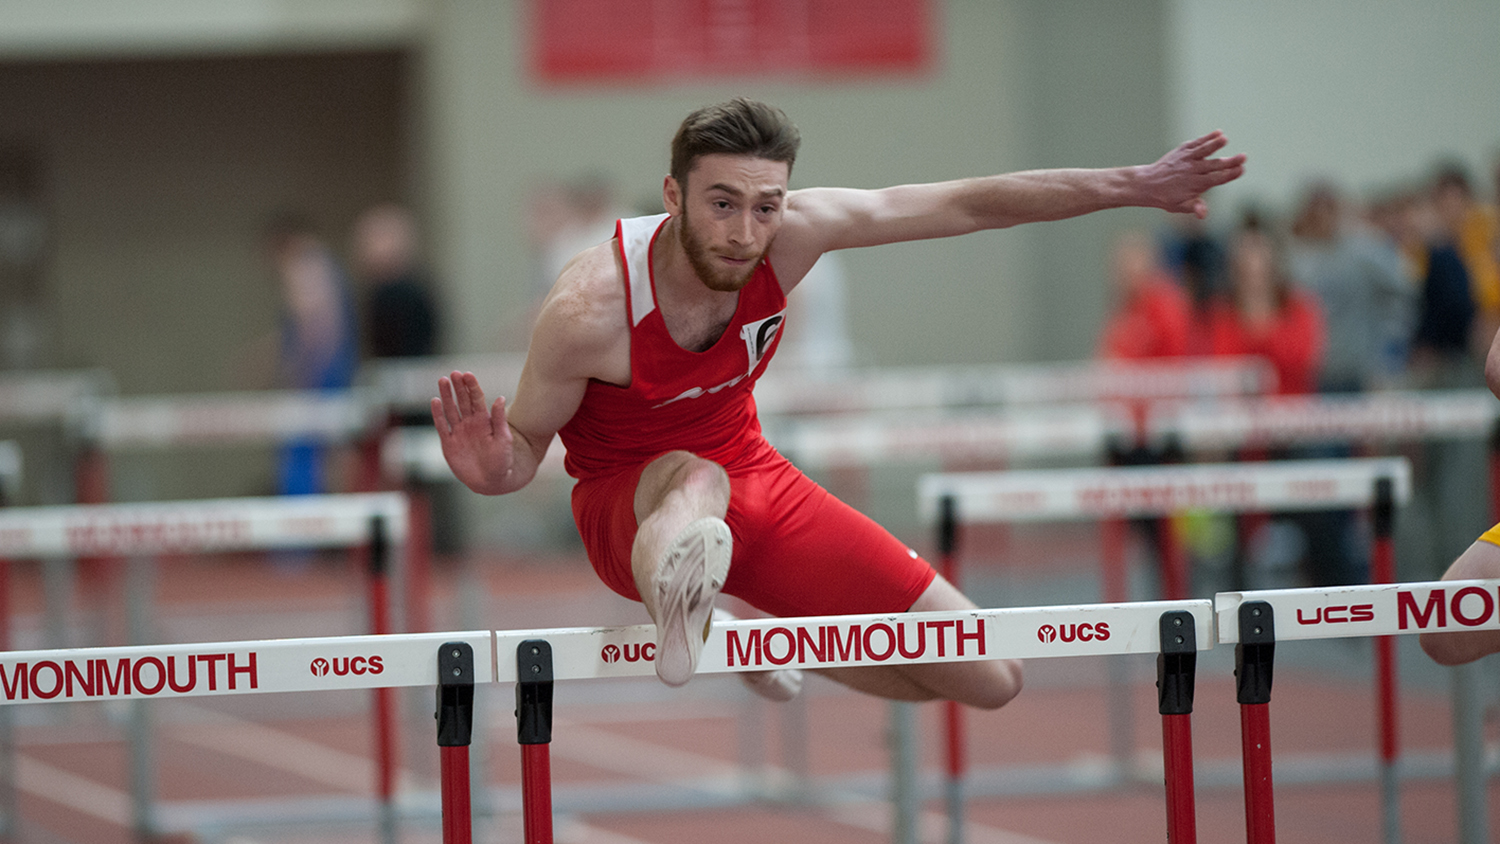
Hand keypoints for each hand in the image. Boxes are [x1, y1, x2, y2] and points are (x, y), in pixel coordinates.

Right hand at [430, 371, 513, 493]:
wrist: (491, 481)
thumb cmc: (502, 461)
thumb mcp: (504, 439)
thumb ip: (499, 419)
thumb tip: (500, 398)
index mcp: (484, 421)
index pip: (476, 399)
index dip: (472, 386)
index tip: (467, 374)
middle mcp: (470, 423)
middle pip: (462, 401)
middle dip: (458, 387)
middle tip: (453, 373)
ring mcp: (459, 432)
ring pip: (450, 410)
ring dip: (446, 396)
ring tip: (442, 381)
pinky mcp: (449, 443)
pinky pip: (442, 426)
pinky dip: (437, 414)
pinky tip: (434, 401)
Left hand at [1140, 131, 1246, 218]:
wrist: (1147, 184)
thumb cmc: (1166, 198)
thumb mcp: (1179, 206)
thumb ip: (1194, 207)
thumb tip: (1203, 214)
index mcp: (1194, 185)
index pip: (1215, 179)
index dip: (1229, 175)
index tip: (1241, 170)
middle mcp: (1191, 170)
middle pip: (1214, 165)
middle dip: (1229, 162)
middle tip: (1244, 157)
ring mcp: (1187, 159)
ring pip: (1203, 151)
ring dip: (1214, 145)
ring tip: (1224, 139)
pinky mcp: (1182, 150)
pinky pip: (1196, 143)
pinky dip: (1206, 138)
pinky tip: (1218, 133)